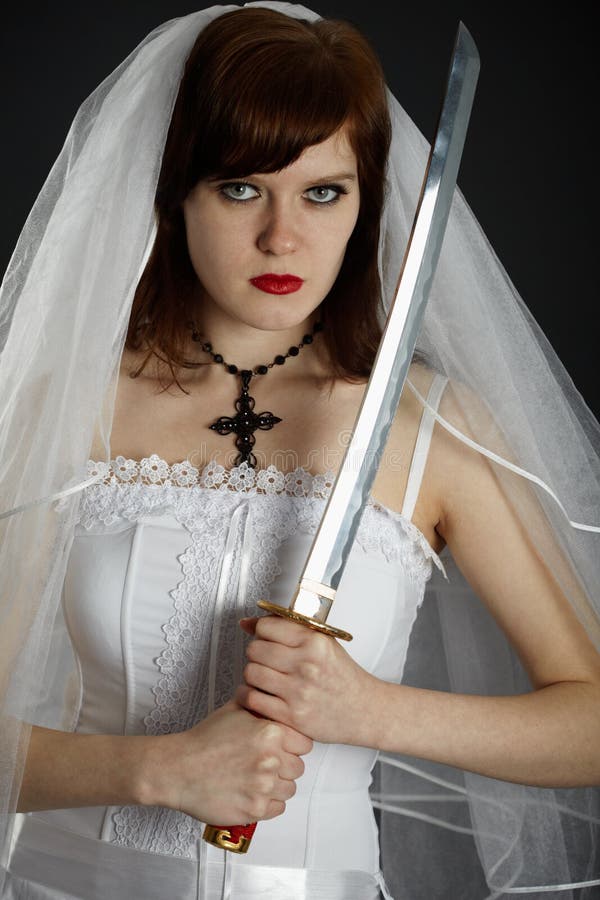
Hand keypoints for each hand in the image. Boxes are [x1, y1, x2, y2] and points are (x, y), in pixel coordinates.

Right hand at [147, 699, 311, 823]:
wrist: (178, 769)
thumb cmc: (205, 739)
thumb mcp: (234, 709)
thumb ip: (258, 700)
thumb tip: (272, 691)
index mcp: (270, 733)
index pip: (305, 743)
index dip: (293, 744)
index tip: (282, 747)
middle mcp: (271, 760)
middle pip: (298, 767)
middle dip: (285, 765)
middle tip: (265, 763)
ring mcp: (263, 787)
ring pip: (290, 789)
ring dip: (277, 785)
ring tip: (257, 778)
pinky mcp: (254, 810)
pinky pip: (278, 808)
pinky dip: (268, 802)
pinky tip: (252, 792)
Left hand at [235, 615, 377, 744]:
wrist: (365, 710)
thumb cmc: (343, 676)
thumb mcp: (322, 644)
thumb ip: (287, 629)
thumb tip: (246, 623)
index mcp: (315, 642)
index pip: (267, 626)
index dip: (262, 631)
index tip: (266, 638)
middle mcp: (306, 664)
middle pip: (255, 649)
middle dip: (256, 653)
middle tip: (265, 659)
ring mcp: (299, 691)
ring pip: (251, 673)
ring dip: (252, 675)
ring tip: (262, 677)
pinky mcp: (292, 715)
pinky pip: (252, 699)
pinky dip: (248, 696)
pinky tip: (259, 694)